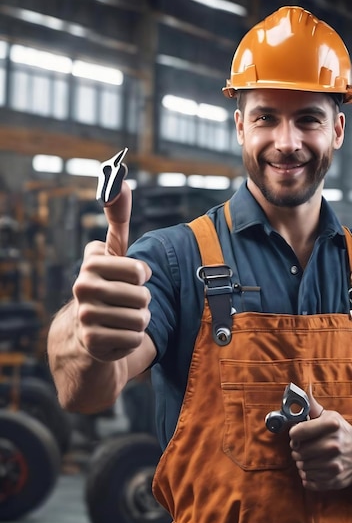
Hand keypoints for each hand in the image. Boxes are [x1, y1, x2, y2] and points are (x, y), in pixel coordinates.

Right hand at [72, 177, 151, 361]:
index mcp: (91, 264)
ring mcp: (86, 317)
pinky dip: (133, 339)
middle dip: (143, 302)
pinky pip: (135, 339)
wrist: (85, 333)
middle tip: (126, 303)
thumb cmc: (108, 286)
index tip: (130, 278)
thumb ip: (117, 217)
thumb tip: (120, 180)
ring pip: (141, 320)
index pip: (139, 271)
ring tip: (122, 319)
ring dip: (139, 322)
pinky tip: (117, 335)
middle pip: (143, 297)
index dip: (142, 277)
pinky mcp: (93, 343)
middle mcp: (83, 288)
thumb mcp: (112, 252)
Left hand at [289, 389, 351, 490]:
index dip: (293, 435)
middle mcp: (335, 445)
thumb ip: (311, 407)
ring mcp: (336, 465)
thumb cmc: (341, 433)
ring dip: (302, 465)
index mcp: (332, 426)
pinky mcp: (336, 480)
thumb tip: (301, 390)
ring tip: (308, 459)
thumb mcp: (329, 417)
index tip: (297, 436)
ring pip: (302, 468)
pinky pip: (309, 482)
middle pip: (298, 453)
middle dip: (297, 451)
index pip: (296, 433)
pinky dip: (308, 477)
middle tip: (301, 449)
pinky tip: (313, 470)